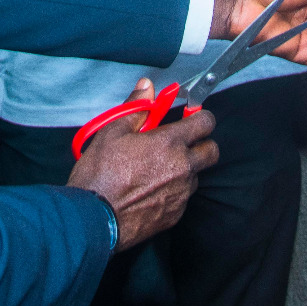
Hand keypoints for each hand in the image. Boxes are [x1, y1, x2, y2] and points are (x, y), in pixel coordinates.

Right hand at [66, 79, 216, 247]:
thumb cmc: (100, 174)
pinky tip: (150, 189)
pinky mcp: (175, 214)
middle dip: (201, 143)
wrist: (94, 218)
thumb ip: (136, 107)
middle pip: (212, 151)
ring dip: (184, 169)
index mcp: (170, 143)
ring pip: (196, 175)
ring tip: (157, 168)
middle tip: (181, 142)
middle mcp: (183, 168)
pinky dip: (173, 190)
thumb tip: (147, 87)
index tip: (190, 117)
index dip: (200, 117)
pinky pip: (183, 197)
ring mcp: (181, 193)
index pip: (205, 122)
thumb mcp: (112, 131)